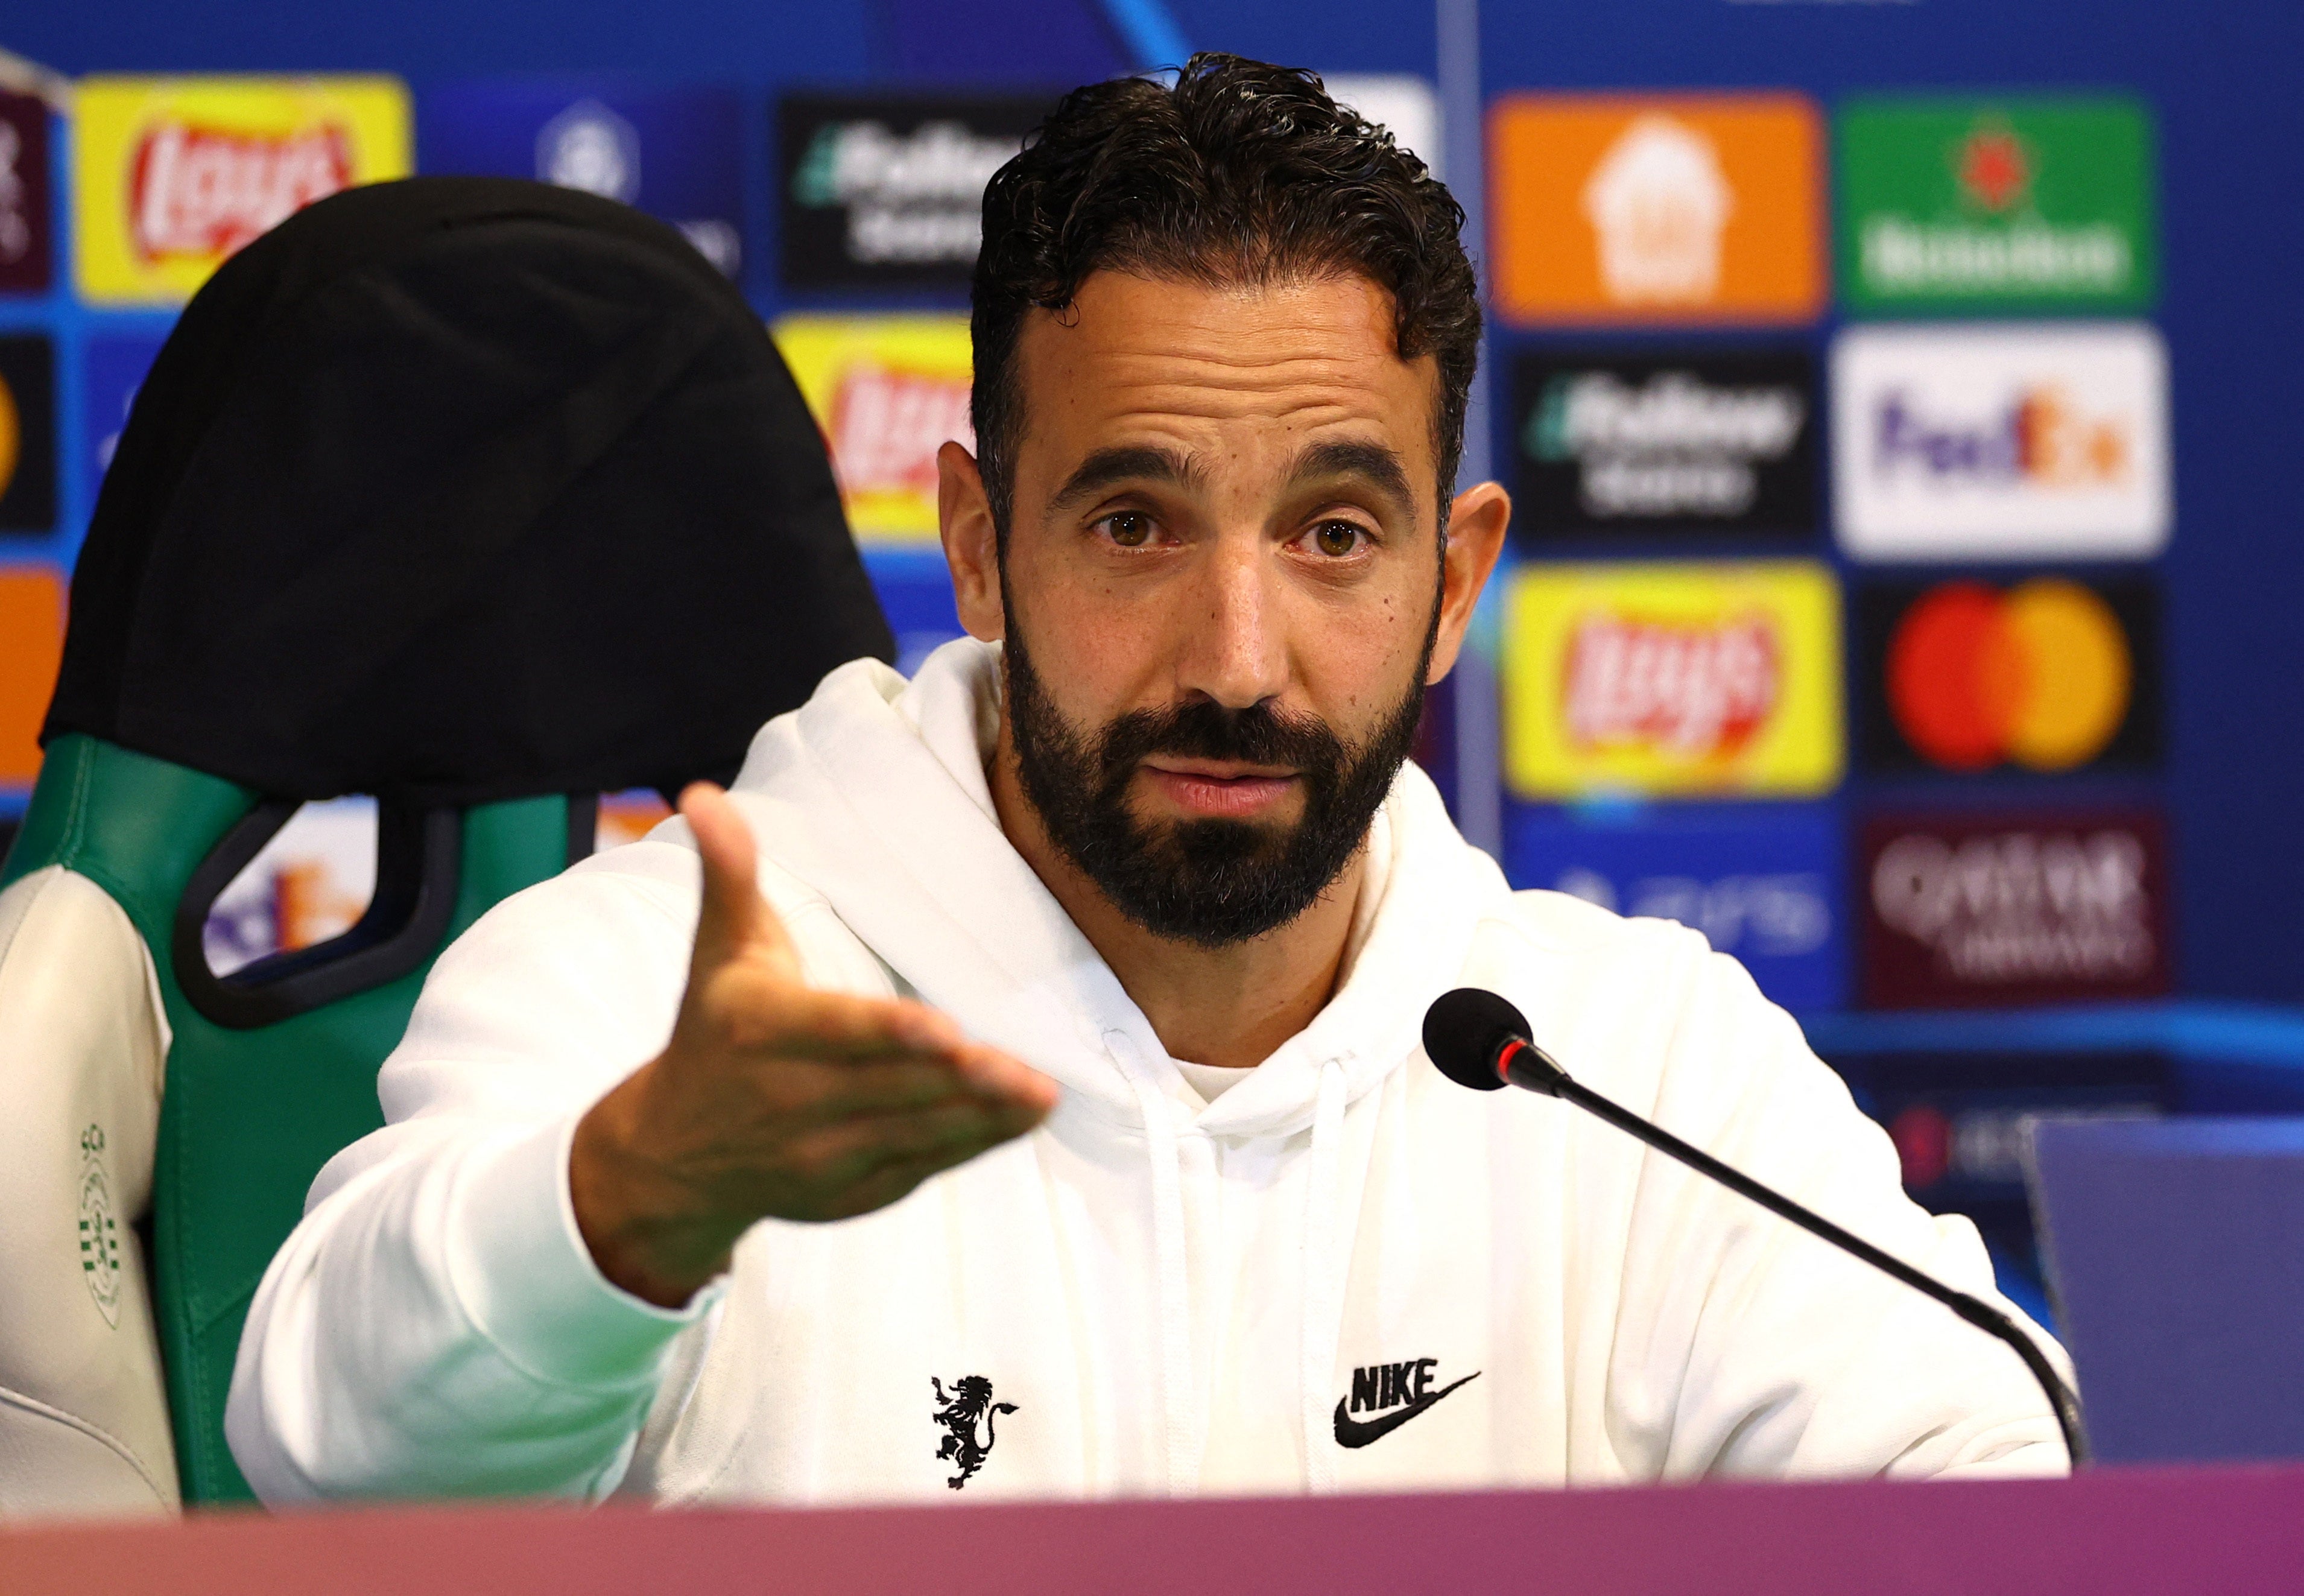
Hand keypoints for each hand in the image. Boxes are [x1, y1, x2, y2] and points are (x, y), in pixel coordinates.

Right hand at [570, 783, 1057, 1306]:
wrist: (672, 1157)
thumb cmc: (713, 1030)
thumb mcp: (717, 951)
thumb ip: (728, 873)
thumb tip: (704, 796)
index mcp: (757, 1031)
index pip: (836, 1030)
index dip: (892, 1034)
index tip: (948, 1031)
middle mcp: (786, 1100)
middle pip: (888, 1087)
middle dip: (958, 1082)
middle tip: (1024, 1069)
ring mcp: (818, 1157)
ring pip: (912, 1134)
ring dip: (981, 1118)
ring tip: (1041, 1094)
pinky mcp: (847, 1194)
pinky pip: (919, 1167)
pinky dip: (972, 1146)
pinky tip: (1021, 1118)